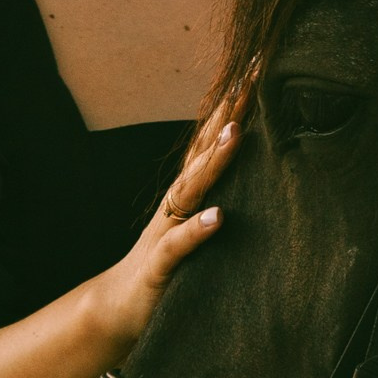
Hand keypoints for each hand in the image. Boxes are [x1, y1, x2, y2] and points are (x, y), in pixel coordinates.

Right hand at [83, 80, 252, 361]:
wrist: (120, 308)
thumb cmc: (169, 266)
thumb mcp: (199, 226)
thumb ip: (221, 198)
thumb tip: (258, 170)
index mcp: (188, 193)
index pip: (212, 140)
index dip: (233, 105)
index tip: (258, 68)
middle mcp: (177, 204)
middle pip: (202, 151)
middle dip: (227, 114)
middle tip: (252, 77)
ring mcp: (166, 232)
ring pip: (190, 189)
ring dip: (214, 162)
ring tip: (238, 134)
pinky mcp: (161, 266)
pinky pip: (178, 246)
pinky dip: (197, 231)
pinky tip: (218, 217)